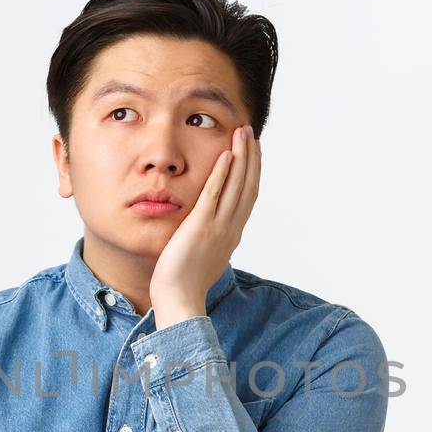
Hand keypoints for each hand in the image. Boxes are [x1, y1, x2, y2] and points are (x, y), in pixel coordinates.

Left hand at [149, 123, 261, 325]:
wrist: (179, 298)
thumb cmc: (185, 281)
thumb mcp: (204, 254)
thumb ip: (209, 237)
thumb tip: (207, 229)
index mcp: (232, 233)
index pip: (248, 196)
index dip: (253, 171)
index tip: (253, 151)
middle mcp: (230, 227)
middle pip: (248, 185)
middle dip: (251, 157)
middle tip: (250, 133)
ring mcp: (218, 226)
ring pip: (236, 185)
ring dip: (241, 157)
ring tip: (242, 133)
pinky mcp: (201, 226)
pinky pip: (214, 195)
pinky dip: (222, 175)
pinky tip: (225, 156)